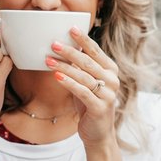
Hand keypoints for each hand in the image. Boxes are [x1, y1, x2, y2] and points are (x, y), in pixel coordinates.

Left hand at [45, 26, 122, 145]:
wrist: (98, 132)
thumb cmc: (90, 104)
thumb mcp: (87, 82)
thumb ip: (81, 67)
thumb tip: (65, 47)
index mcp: (111, 70)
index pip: (96, 51)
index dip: (83, 39)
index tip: (70, 28)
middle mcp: (112, 80)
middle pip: (88, 62)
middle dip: (69, 51)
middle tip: (53, 44)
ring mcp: (108, 94)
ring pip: (83, 76)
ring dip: (64, 66)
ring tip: (48, 60)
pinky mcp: (100, 107)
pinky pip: (82, 91)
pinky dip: (68, 82)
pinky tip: (56, 76)